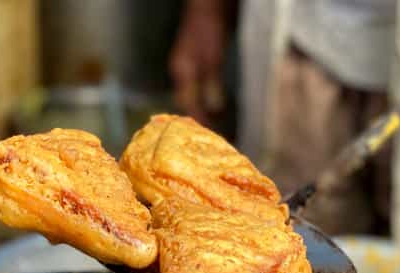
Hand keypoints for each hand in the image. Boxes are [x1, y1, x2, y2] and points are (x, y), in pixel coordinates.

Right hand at [169, 1, 227, 123]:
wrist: (210, 4)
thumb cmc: (208, 27)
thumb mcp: (212, 57)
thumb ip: (212, 83)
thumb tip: (214, 108)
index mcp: (182, 72)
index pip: (188, 103)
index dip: (199, 119)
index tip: (210, 134)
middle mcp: (183, 71)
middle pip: (189, 101)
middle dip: (200, 118)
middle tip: (214, 134)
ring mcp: (190, 66)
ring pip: (195, 95)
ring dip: (205, 110)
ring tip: (216, 124)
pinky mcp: (200, 62)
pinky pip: (202, 87)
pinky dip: (209, 98)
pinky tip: (218, 105)